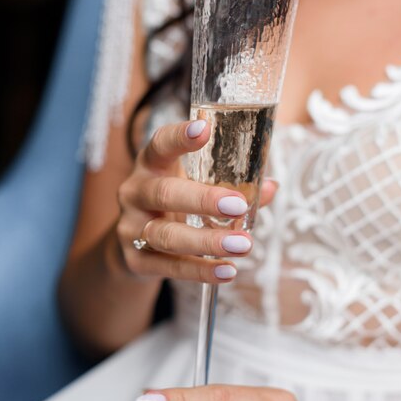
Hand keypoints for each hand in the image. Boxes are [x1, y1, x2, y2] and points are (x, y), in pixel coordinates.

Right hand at [116, 120, 277, 283]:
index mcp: (151, 166)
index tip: (204, 129)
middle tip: (238, 205)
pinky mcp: (135, 261)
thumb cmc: (172, 206)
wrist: (130, 247)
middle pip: (164, 193)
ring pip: (167, 235)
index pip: (160, 145)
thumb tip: (269, 187)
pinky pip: (169, 267)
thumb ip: (230, 187)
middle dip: (203, 199)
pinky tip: (226, 271)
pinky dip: (200, 271)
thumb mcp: (193, 188)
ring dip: (207, 241)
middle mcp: (135, 193)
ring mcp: (131, 228)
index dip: (179, 137)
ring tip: (242, 245)